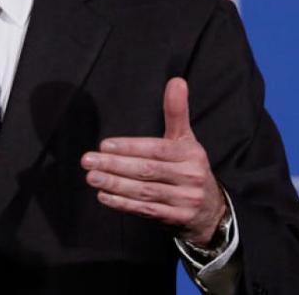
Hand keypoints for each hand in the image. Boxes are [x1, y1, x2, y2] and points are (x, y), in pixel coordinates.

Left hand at [80, 77, 225, 245]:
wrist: (210, 208)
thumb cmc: (189, 166)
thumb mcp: (186, 139)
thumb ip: (177, 112)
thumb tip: (176, 81)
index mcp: (191, 154)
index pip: (156, 150)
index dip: (130, 147)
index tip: (104, 145)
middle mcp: (190, 176)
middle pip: (147, 171)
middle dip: (115, 166)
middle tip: (88, 161)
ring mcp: (184, 199)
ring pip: (144, 192)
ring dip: (115, 185)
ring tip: (91, 177)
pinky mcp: (176, 218)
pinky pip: (146, 210)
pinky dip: (123, 204)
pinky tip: (104, 196)